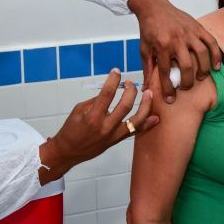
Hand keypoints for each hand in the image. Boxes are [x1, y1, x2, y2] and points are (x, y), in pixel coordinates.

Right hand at [38, 69, 158, 183]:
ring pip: (136, 120)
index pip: (107, 94)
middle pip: (125, 105)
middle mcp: (105, 126)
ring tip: (149, 94)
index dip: (113, 80)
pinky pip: (135, 132)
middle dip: (131, 90)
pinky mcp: (117, 141)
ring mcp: (113, 135)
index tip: (116, 71)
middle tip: (130, 83)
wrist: (68, 152)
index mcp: (93, 116)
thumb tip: (111, 90)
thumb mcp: (79, 110)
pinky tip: (155, 117)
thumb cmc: (71, 129)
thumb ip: (96, 100)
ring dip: (145, 105)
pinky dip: (146, 125)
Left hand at [127, 0, 220, 103]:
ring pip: (202, 54)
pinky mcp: (197, 27)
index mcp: (161, 45)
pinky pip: (211, 41)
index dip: (168, 88)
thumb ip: (147, 69)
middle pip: (186, 65)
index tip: (170, 99)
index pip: (166, 72)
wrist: (153, 6)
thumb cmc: (148, 28)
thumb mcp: (144, 49)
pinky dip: (216, 54)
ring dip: (203, 69)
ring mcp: (189, 32)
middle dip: (187, 81)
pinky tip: (216, 66)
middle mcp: (176, 39)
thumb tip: (146, 89)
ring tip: (200, 78)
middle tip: (186, 88)